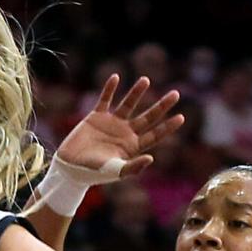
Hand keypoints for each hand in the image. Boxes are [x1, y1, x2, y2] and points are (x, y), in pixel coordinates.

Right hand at [55, 74, 183, 179]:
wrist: (70, 168)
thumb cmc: (93, 173)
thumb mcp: (115, 171)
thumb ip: (133, 167)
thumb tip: (151, 158)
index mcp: (132, 147)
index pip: (154, 135)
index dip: (167, 127)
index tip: (181, 117)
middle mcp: (125, 133)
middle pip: (148, 117)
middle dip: (161, 106)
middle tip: (176, 94)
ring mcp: (111, 123)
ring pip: (128, 104)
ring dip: (137, 92)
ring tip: (146, 80)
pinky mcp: (95, 117)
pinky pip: (104, 100)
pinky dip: (109, 89)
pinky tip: (115, 77)